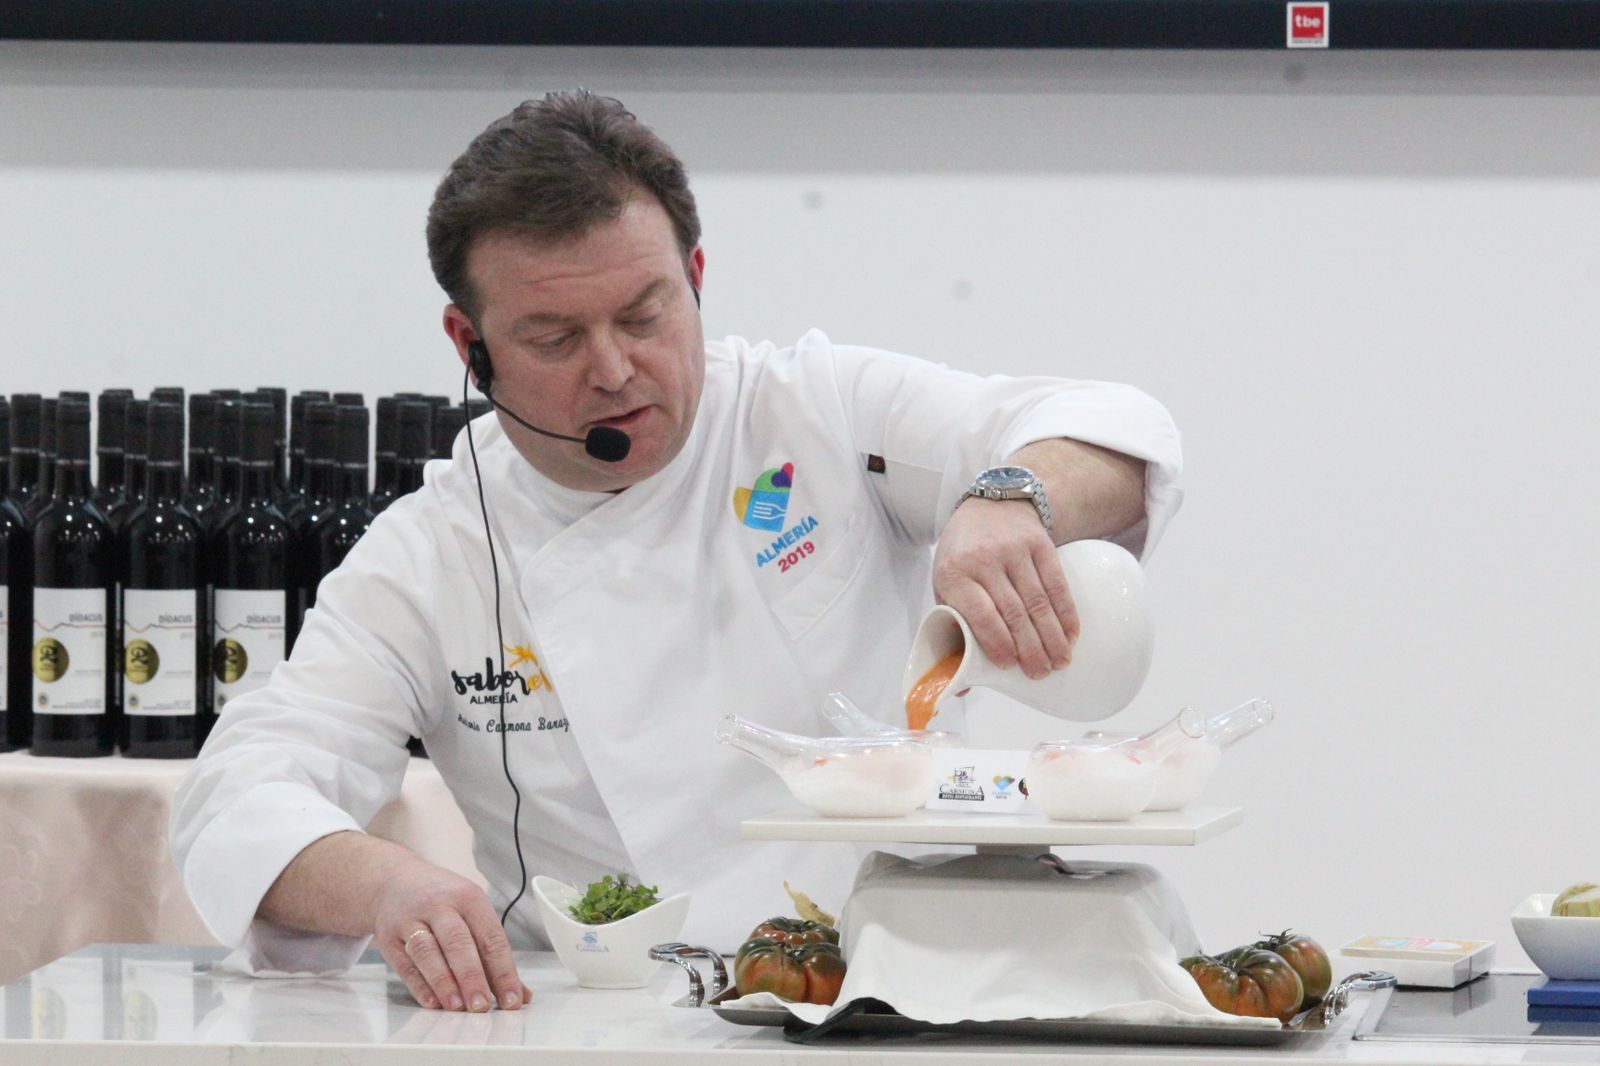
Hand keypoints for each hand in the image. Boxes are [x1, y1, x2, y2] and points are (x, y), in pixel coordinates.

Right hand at [375, 857, 532, 1011]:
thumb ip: (494, 954)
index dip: (503, 971)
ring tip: (458, 1007)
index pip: (491, 937)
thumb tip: (520, 993)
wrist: (394, 881)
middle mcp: (440, 906)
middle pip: (459, 943)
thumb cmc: (442, 900)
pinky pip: (405, 964)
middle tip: (482, 1006)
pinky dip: (420, 985)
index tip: (512, 999)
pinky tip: (433, 1002)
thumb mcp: (471, 912)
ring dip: (444, 983)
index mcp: (469, 898)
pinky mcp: (389, 937)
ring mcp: (411, 920)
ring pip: (428, 953)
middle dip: (472, 977)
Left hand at [931, 497, 1077, 679]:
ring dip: (1052, 636)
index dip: (998, 643)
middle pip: (1013, 612)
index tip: (1010, 666)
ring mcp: (1014, 550)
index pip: (980, 614)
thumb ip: (952, 626)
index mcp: (955, 573)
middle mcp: (984, 559)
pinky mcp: (1039, 544)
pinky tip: (1071, 634)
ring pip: (1037, 601)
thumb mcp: (946, 584)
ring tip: (1060, 661)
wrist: (989, 505)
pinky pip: (1057, 583)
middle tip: (1041, 673)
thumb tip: (958, 684)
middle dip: (1030, 648)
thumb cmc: (963, 554)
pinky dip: (1066, 612)